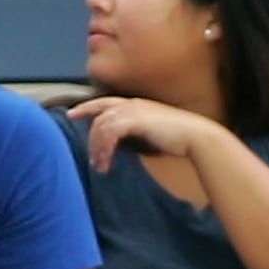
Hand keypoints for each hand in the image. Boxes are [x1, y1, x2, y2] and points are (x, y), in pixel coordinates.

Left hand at [65, 95, 223, 170]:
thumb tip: (120, 147)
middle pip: (99, 115)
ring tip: (101, 166)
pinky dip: (105, 149)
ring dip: (98, 148)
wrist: (196, 137)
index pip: (105, 102)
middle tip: (92, 158)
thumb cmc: (178, 139)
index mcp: (137, 105)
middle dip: (91, 137)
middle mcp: (133, 104)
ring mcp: (134, 110)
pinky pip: (110, 133)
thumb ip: (134, 135)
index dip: (87, 107)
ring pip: (102, 126)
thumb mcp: (150, 135)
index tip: (72, 114)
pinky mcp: (136, 120)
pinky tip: (107, 162)